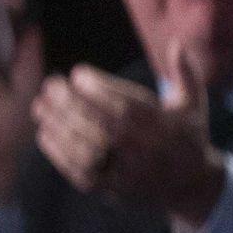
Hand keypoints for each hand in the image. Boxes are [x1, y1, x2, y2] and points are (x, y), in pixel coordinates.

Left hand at [34, 40, 224, 231]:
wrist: (189, 187)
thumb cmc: (185, 137)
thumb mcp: (192, 105)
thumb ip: (185, 74)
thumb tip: (177, 42)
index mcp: (163, 127)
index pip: (127, 106)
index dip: (99, 88)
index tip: (77, 73)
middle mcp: (145, 150)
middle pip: (102, 125)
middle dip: (71, 103)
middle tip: (50, 85)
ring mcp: (127, 172)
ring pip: (87, 149)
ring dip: (59, 127)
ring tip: (40, 107)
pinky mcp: (112, 189)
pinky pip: (81, 173)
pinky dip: (59, 153)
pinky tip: (44, 133)